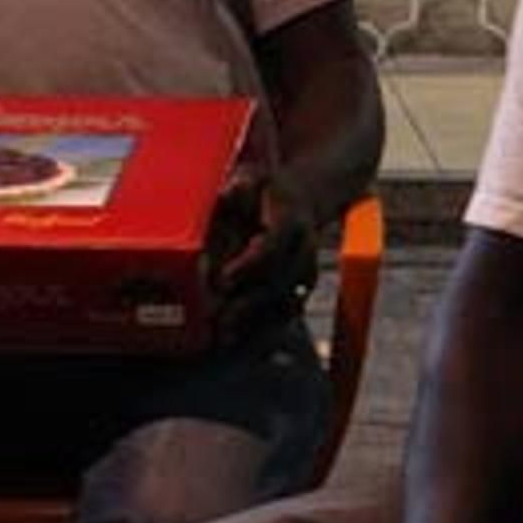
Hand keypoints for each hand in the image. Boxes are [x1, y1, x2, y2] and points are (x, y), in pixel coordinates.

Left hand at [204, 175, 318, 339]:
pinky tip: (241, 342)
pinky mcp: (299, 290)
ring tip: (225, 337)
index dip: (249, 265)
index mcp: (290, 220)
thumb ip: (237, 191)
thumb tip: (225, 197)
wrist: (303, 197)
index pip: (272, 246)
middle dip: (249, 304)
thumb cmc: (264, 190)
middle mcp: (304, 249)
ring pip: (289, 304)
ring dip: (258, 324)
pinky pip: (287, 315)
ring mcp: (305, 272)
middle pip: (281, 282)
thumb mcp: (250, 179)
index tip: (224, 279)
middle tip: (217, 318)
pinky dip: (267, 332)